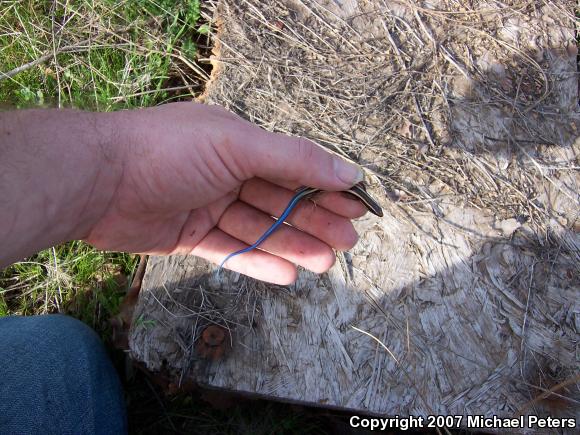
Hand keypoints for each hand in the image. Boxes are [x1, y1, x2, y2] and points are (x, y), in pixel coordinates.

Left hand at [86, 103, 366, 283]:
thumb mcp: (236, 145)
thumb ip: (293, 159)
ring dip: (292, 245)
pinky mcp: (188, 235)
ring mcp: (206, 205)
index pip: (294, 167)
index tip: (358, 207)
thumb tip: (347, 172)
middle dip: (315, 221)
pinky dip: (257, 262)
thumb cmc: (168, 151)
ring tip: (325, 263)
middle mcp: (225, 173)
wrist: (96, 181)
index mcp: (238, 144)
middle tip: (347, 242)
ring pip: (259, 229)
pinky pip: (230, 250)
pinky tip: (287, 275)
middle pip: (280, 201)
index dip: (326, 187)